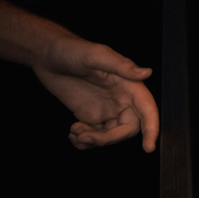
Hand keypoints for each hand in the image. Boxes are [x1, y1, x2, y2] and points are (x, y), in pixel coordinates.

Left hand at [32, 35, 159, 150]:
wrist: (47, 55)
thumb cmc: (72, 50)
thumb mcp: (96, 55)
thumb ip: (121, 65)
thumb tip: (146, 72)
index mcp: (128, 85)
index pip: (147, 110)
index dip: (151, 129)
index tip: (148, 147)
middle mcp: (121, 99)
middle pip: (128, 129)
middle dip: (108, 139)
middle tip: (86, 137)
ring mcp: (106, 109)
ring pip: (111, 136)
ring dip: (94, 142)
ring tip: (75, 133)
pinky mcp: (91, 116)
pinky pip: (95, 136)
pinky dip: (85, 142)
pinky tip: (73, 134)